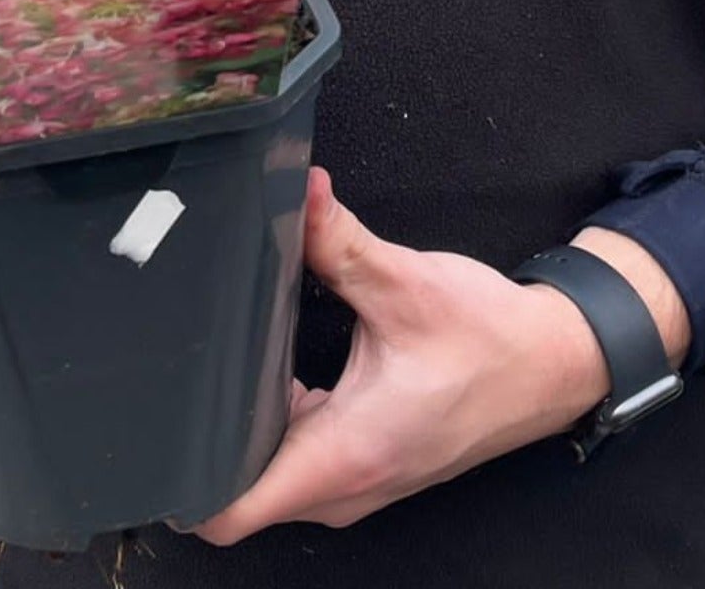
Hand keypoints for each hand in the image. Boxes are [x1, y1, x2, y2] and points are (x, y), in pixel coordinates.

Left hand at [188, 169, 623, 542]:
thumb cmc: (490, 339)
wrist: (550, 363)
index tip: (154, 438)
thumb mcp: (406, 281)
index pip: (236, 511)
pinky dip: (274, 421)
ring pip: (268, 472)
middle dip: (203, 439)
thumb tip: (294, 193)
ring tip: (216, 363)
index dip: (184, 485)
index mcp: (347, 454)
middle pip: (240, 490)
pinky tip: (268, 368)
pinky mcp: (365, 461)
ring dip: (241, 427)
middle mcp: (346, 484)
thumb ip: (337, 241)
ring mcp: (356, 480)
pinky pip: (297, 457)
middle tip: (177, 371)